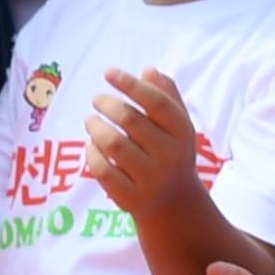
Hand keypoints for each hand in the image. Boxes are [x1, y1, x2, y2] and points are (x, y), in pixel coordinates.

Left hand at [84, 69, 203, 218]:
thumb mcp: (178, 125)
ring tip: (91, 121)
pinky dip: (92, 154)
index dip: (130, 84)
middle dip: (107, 104)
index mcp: (183, 132)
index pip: (156, 102)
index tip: (109, 73)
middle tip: (97, 100)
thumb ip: (166, 96)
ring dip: (96, 127)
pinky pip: (103, 171)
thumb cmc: (172, 153)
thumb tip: (147, 71)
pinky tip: (91, 145)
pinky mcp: (131, 199)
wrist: (175, 204)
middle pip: (130, 120)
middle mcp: (170, 156)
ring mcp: (151, 179)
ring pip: (113, 145)